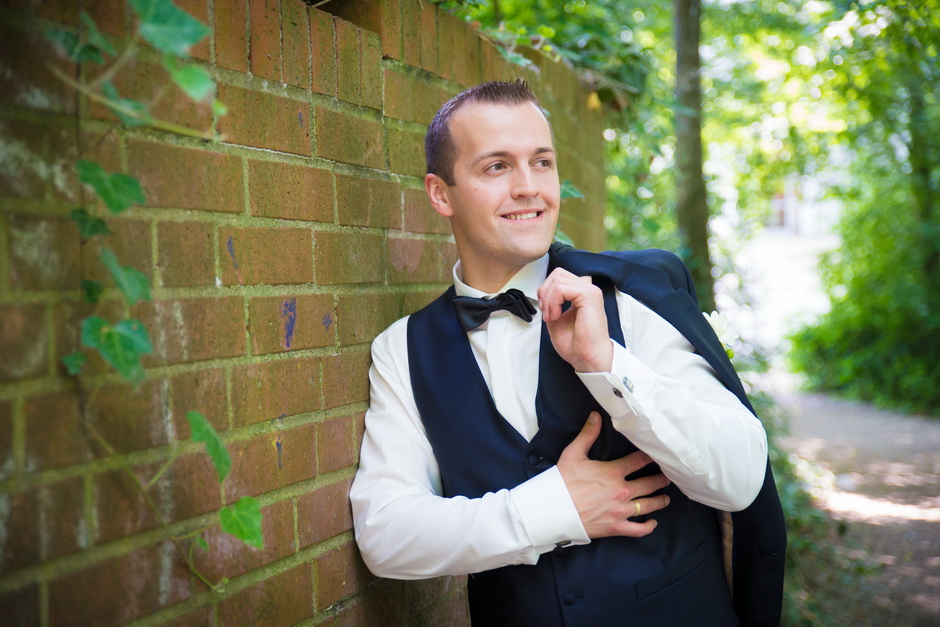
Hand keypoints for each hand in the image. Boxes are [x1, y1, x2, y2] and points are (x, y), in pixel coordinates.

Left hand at [537, 268, 612, 372]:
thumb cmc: (576, 343)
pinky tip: (556, 316)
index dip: (546, 290)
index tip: (545, 310)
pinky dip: (553, 303)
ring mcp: (590, 291)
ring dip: (548, 299)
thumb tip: (545, 292)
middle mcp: (587, 289)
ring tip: (552, 316)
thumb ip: (551, 302)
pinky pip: (562, 288)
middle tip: (546, 313)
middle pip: (557, 273)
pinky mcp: (589, 296)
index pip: (559, 276)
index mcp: (581, 293)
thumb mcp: (556, 318)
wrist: (587, 358)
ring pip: (558, 279)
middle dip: (545, 292)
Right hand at [557, 412, 670, 538]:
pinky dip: (648, 527)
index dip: (650, 457)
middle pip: (649, 484)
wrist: (553, 509)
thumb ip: (588, 434)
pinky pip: (638, 530)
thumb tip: (596, 415)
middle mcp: (622, 491)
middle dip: (661, 479)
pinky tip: (653, 523)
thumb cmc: (562, 481)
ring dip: (659, 501)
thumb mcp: (573, 453)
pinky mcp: (616, 527)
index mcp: (613, 472)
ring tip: (665, 498)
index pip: (639, 461)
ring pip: (648, 505)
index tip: (658, 455)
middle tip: (668, 477)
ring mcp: (620, 510)